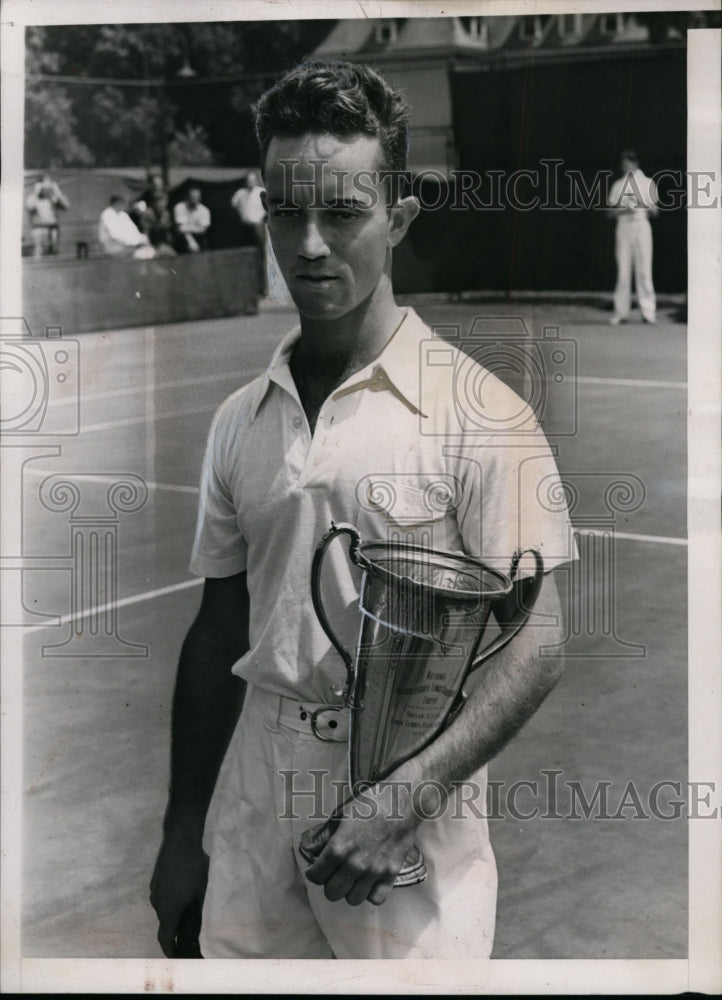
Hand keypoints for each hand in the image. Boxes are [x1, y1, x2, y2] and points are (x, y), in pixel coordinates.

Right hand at [149, 821, 208, 956]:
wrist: (180, 840)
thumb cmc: (194, 867)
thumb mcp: (202, 891)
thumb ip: (199, 911)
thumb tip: (201, 926)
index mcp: (169, 910)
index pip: (165, 938)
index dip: (169, 950)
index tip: (175, 956)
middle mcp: (157, 903)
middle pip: (165, 923)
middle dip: (175, 928)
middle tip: (189, 928)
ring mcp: (154, 890)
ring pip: (163, 907)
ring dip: (173, 910)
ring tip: (189, 903)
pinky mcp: (155, 879)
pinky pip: (162, 895)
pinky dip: (170, 898)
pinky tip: (183, 888)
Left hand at [302, 783, 420, 906]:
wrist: (402, 802)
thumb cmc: (370, 803)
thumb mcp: (340, 813)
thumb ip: (323, 835)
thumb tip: (309, 848)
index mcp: (339, 847)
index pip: (316, 876)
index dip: (314, 872)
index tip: (317, 868)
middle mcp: (355, 864)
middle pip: (332, 893)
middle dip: (329, 883)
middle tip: (333, 873)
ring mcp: (374, 871)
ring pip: (353, 899)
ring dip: (349, 890)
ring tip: (351, 878)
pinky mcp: (391, 873)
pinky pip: (377, 898)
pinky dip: (371, 893)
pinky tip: (369, 881)